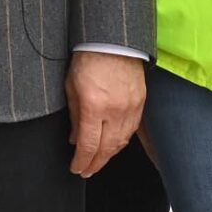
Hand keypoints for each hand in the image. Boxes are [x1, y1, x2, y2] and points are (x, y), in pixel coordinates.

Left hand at [65, 50, 145, 176]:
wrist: (113, 40)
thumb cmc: (88, 59)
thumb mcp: (71, 86)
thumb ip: (74, 116)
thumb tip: (75, 140)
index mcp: (93, 107)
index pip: (88, 146)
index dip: (81, 161)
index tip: (76, 168)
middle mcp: (114, 111)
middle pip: (106, 149)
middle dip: (95, 164)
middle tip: (86, 171)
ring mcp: (130, 108)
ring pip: (121, 142)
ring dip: (108, 156)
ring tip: (98, 162)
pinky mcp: (140, 102)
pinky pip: (131, 130)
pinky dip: (121, 142)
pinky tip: (114, 146)